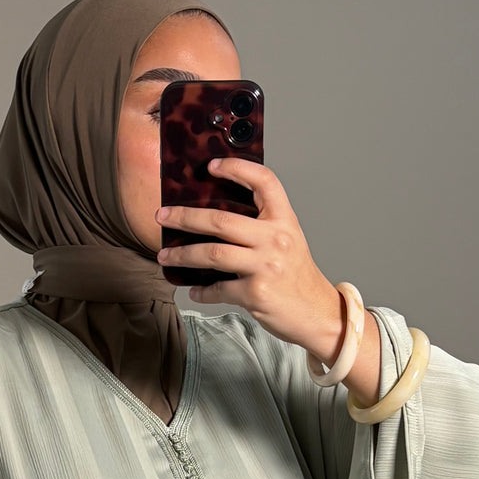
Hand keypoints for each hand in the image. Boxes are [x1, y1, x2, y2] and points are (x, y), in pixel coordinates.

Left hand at [155, 156, 340, 349]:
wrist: (316, 312)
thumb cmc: (296, 276)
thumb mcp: (287, 240)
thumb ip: (262, 225)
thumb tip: (217, 219)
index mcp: (284, 221)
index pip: (264, 181)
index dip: (237, 168)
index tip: (211, 166)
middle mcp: (275, 240)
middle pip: (221, 220)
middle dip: (185, 217)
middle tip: (162, 216)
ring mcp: (265, 267)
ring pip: (213, 254)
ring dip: (182, 255)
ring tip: (164, 256)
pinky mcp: (256, 294)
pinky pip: (218, 289)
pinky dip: (201, 291)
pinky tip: (193, 290)